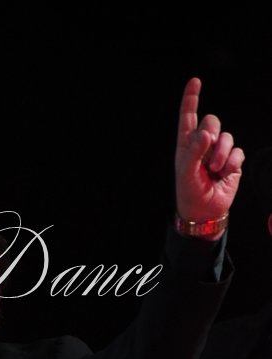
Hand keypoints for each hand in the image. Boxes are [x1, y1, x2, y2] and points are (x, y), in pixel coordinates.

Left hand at [175, 77, 243, 225]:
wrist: (204, 212)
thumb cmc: (190, 192)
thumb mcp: (187, 173)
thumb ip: (194, 151)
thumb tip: (206, 133)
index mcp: (187, 144)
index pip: (188, 116)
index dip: (191, 98)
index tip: (195, 81)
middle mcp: (203, 145)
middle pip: (212, 121)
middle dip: (212, 131)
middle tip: (208, 146)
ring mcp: (218, 152)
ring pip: (227, 137)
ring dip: (222, 153)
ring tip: (214, 170)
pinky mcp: (232, 161)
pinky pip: (238, 151)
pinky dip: (232, 162)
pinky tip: (225, 174)